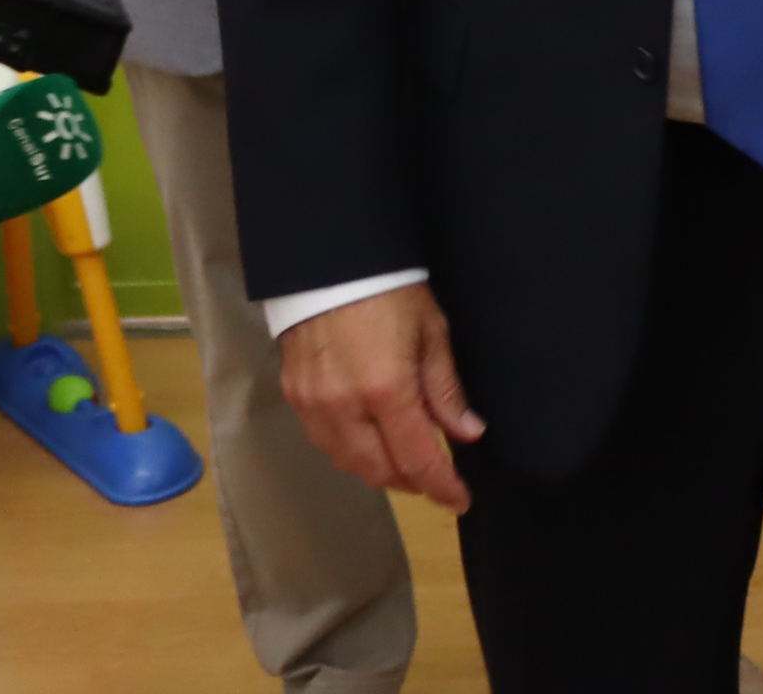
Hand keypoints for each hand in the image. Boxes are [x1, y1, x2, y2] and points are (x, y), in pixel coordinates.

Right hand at [282, 282, 485, 510]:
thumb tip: (467, 433)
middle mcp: (345, 408)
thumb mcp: (431, 333)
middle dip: (411, 481)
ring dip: (380, 470)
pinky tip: (370, 440)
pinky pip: (325, 442)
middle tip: (436, 477)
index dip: (441, 486)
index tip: (460, 499)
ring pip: (349, 462)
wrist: (329, 262)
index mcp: (386, 391)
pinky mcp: (295, 396)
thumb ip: (445, 390)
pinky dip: (352, 451)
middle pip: (379, 471)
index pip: (417, 459)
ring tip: (407, 460)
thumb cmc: (390, 290)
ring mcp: (314, 406)